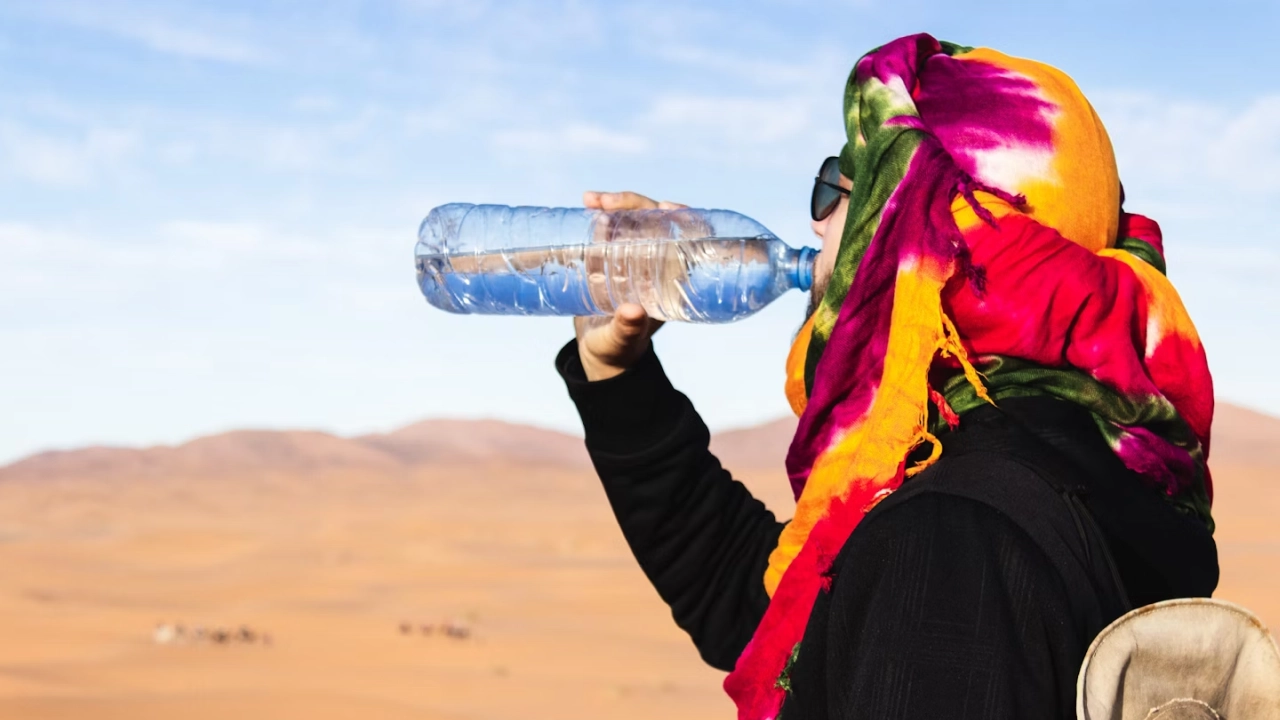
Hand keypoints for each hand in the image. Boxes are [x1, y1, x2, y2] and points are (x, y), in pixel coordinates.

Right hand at [573, 191, 684, 380]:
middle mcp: (656, 264)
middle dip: (635, 204)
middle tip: (607, 202)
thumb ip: (628, 329)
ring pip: (632, 220)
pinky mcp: (612, 257)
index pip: (688, 239)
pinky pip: (611, 228)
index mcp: (670, 280)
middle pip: (656, 221)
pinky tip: (586, 205)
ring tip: (590, 200)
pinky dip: (600, 214)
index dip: (683, 217)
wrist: (599, 352)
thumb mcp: (622, 340)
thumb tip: (633, 312)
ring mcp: (634, 257)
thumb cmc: (619, 350)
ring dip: (615, 205)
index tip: (666, 206)